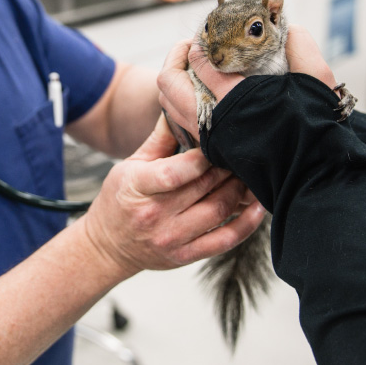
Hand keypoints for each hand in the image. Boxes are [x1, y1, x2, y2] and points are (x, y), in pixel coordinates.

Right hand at [83, 114, 264, 275]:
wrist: (108, 246)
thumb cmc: (118, 201)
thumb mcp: (129, 165)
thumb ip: (159, 140)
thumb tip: (180, 108)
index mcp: (137, 187)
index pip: (175, 172)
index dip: (202, 157)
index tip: (215, 144)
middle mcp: (154, 214)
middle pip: (203, 187)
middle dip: (226, 168)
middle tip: (238, 155)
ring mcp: (171, 238)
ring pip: (219, 210)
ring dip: (239, 191)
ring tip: (246, 176)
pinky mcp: (185, 256)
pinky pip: (225, 240)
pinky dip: (246, 224)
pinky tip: (257, 208)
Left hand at [157, 28, 341, 135]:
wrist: (314, 174)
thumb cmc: (316, 129)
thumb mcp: (315, 82)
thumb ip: (302, 49)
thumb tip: (288, 30)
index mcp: (236, 100)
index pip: (201, 63)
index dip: (200, 44)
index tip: (208, 34)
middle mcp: (215, 120)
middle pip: (169, 84)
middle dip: (176, 58)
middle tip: (194, 46)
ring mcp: (209, 138)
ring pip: (170, 104)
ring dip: (176, 81)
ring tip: (197, 66)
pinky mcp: (211, 150)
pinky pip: (180, 121)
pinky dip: (182, 101)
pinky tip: (204, 91)